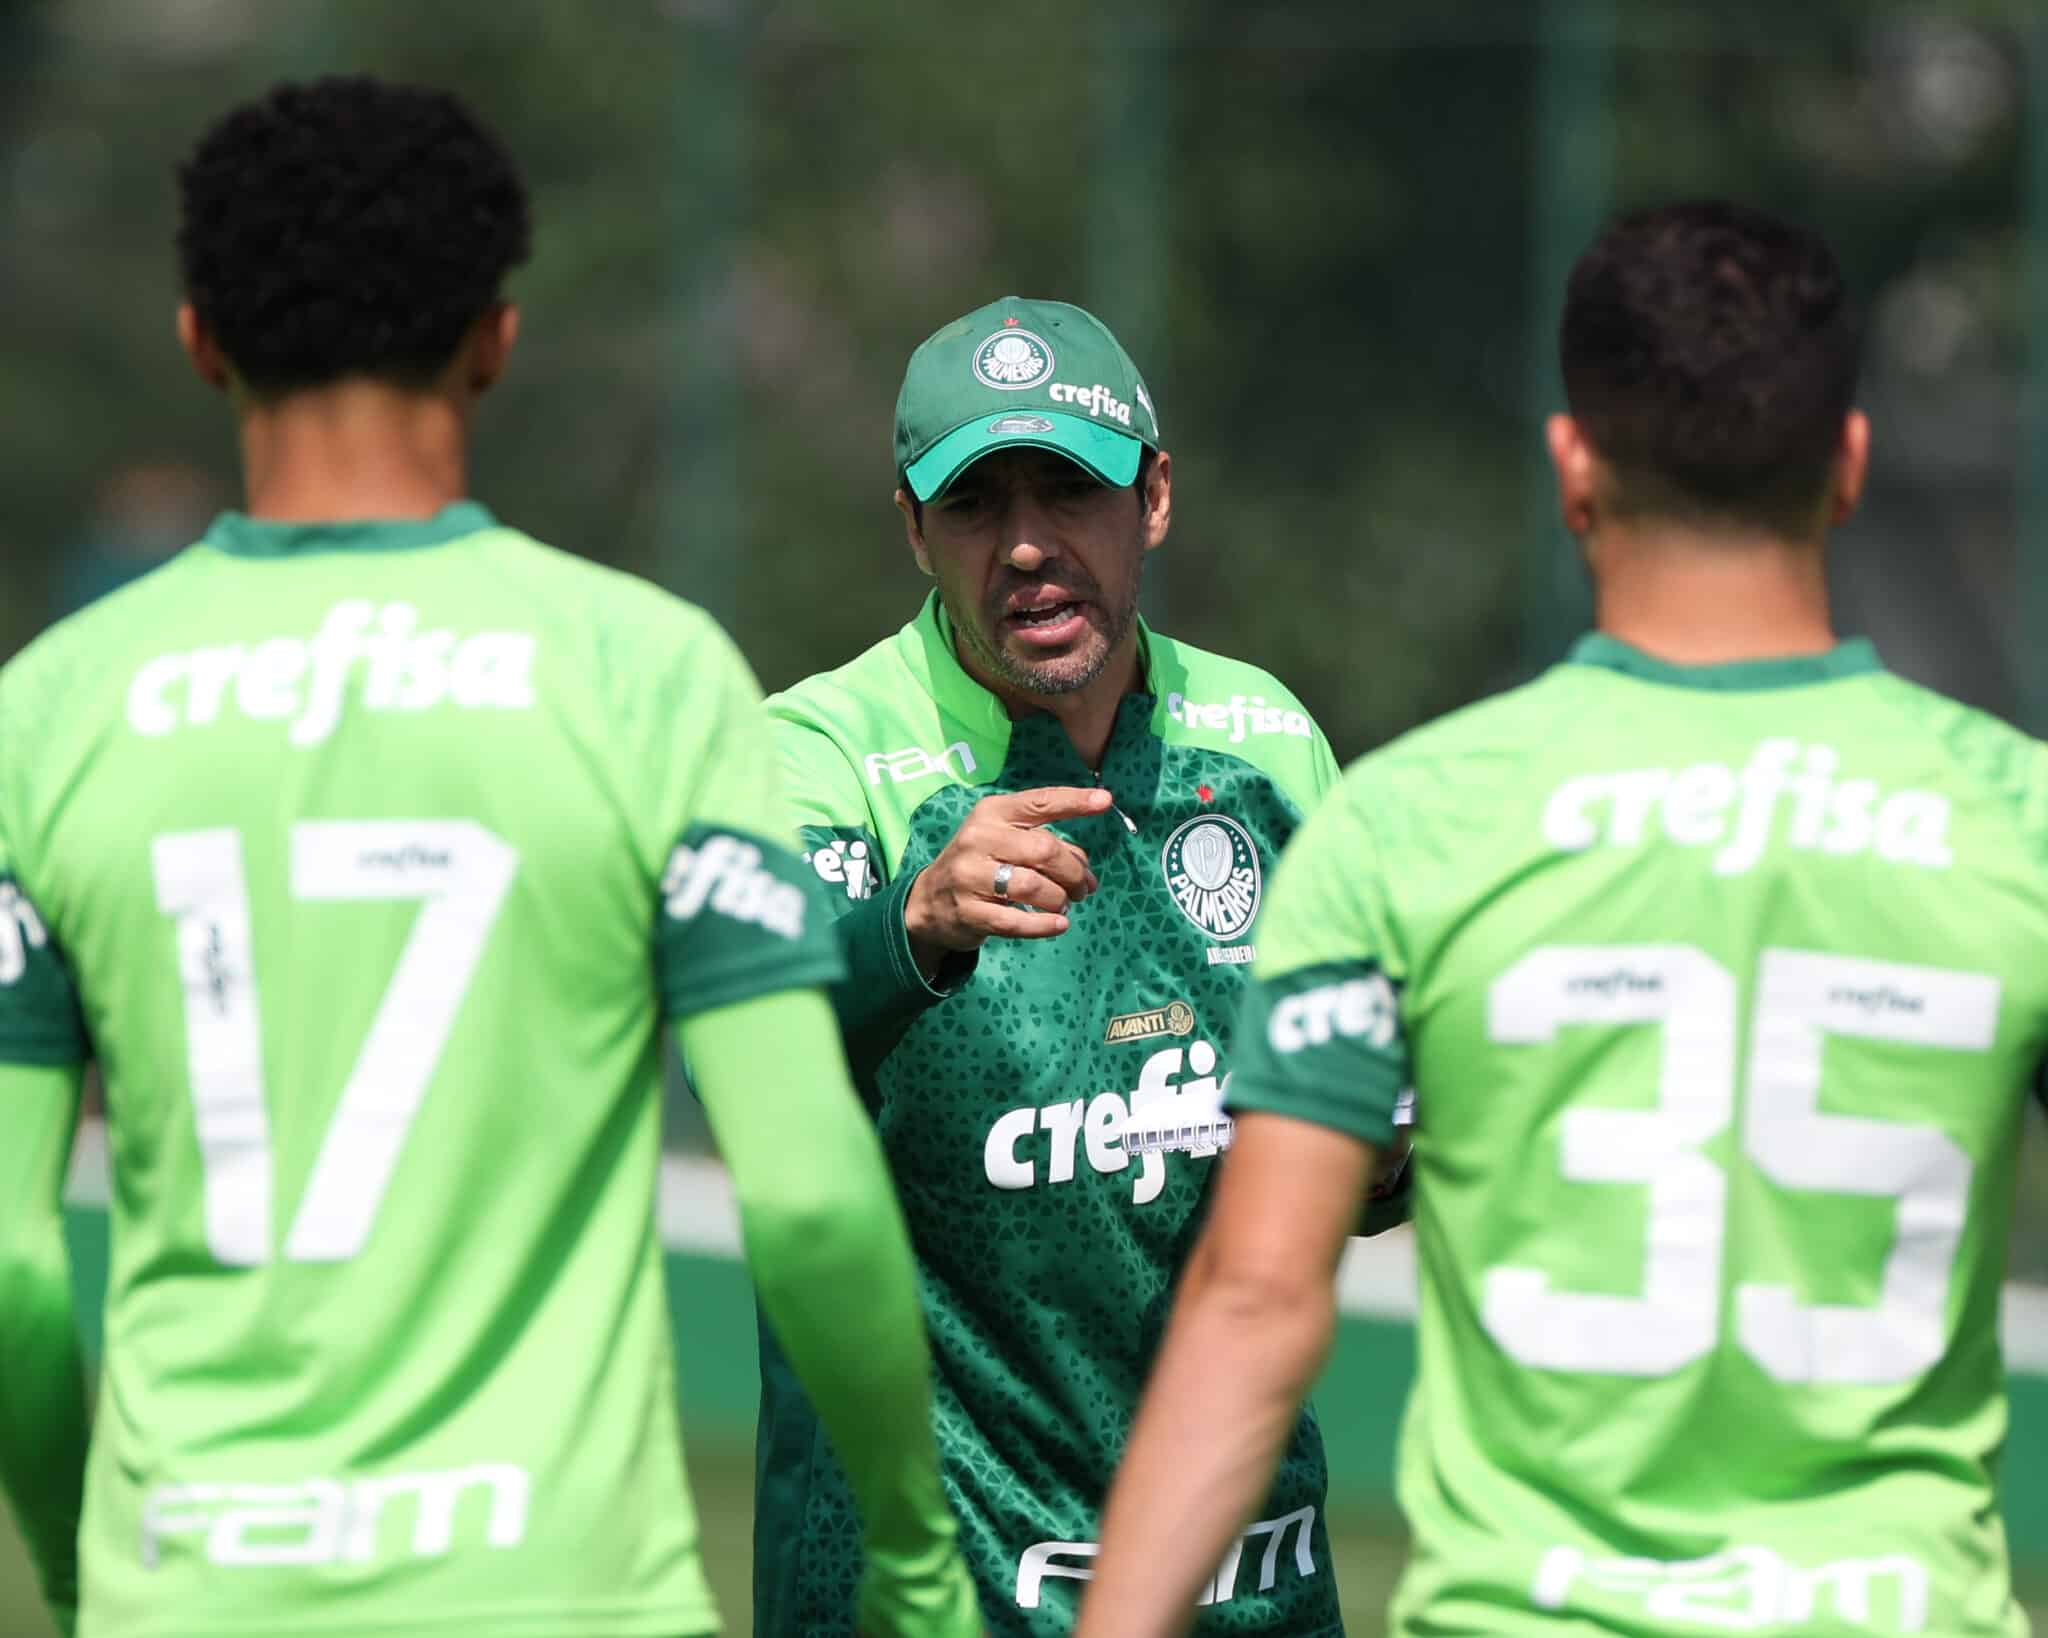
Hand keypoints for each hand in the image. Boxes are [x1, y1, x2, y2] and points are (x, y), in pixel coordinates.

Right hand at [904, 786, 1110, 976]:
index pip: (1039, 801)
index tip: (1104, 800)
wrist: (928, 902)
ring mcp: (970, 876)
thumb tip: (1087, 871)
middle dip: (1073, 872)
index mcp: (992, 813)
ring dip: (1059, 899)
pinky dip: (1045, 925)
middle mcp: (979, 839)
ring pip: (1034, 886)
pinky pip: (1016, 921)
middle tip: (1083, 888)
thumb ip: (1046, 845)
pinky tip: (1059, 924)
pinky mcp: (969, 912)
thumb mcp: (1005, 841)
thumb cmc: (980, 864)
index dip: (1074, 801)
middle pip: (1044, 850)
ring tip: (1064, 905)